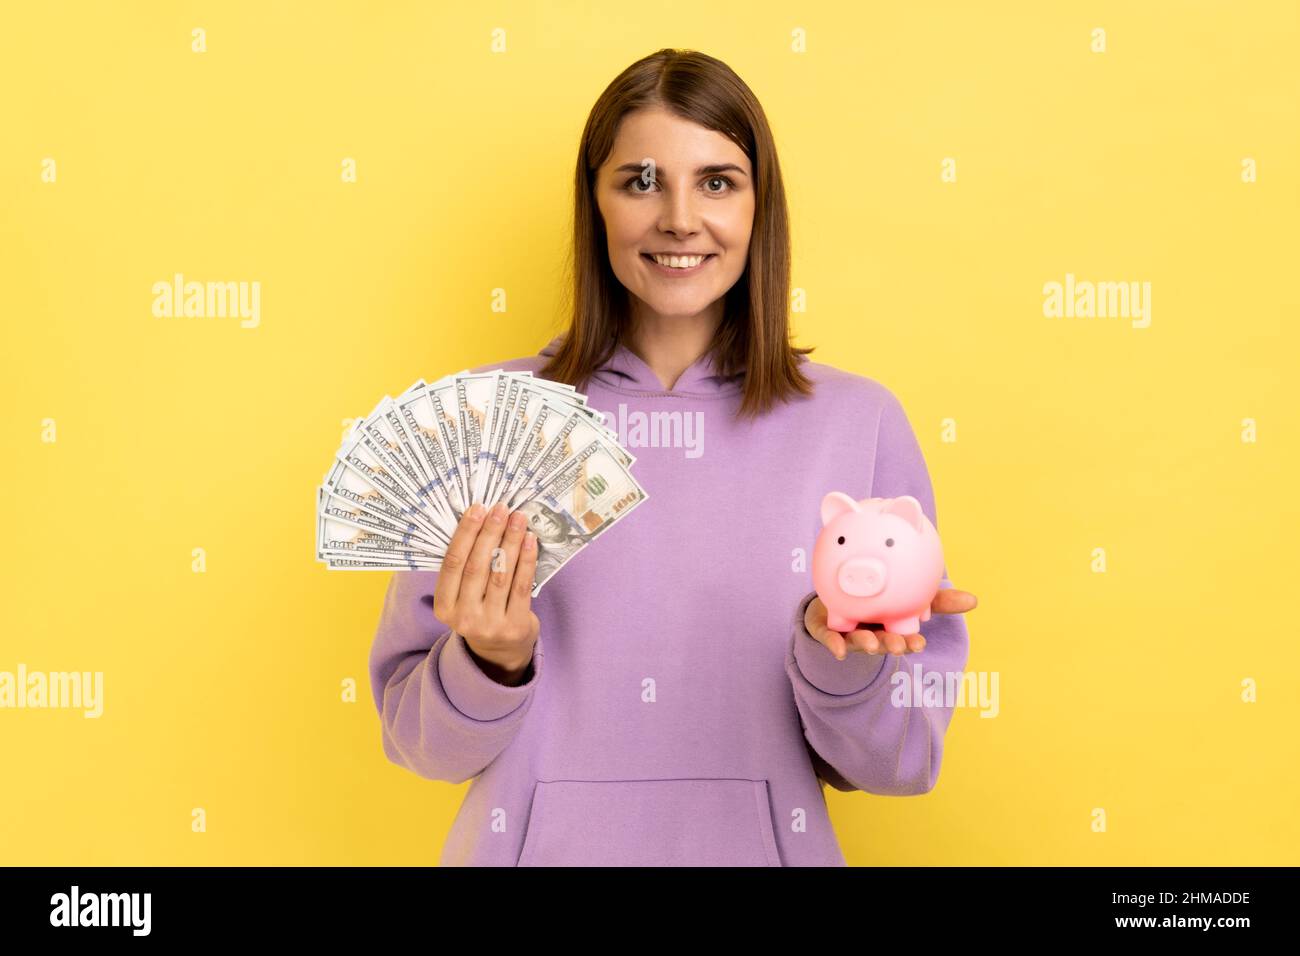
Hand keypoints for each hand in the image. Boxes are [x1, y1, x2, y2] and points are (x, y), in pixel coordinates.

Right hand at [432, 501, 540, 681]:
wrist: (500, 652)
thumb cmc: (480, 611)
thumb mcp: (462, 596)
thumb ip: (465, 567)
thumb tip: (480, 519)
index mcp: (444, 606)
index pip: (452, 564)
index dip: (465, 534)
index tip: (478, 509)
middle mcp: (463, 617)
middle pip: (477, 566)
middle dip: (490, 533)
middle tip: (501, 508)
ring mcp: (490, 624)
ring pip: (501, 574)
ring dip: (510, 541)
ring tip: (518, 518)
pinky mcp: (514, 625)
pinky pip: (521, 585)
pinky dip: (526, 559)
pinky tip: (530, 540)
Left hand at [804, 587, 977, 660]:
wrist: (836, 593)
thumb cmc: (880, 599)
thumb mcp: (910, 595)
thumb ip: (938, 600)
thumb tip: (975, 600)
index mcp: (891, 627)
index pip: (905, 638)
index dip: (911, 643)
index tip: (920, 645)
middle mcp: (872, 633)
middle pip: (883, 643)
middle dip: (891, 646)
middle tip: (899, 647)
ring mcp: (850, 633)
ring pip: (858, 641)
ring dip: (865, 644)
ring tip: (871, 645)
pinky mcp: (828, 630)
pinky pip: (829, 637)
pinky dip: (834, 643)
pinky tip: (838, 650)